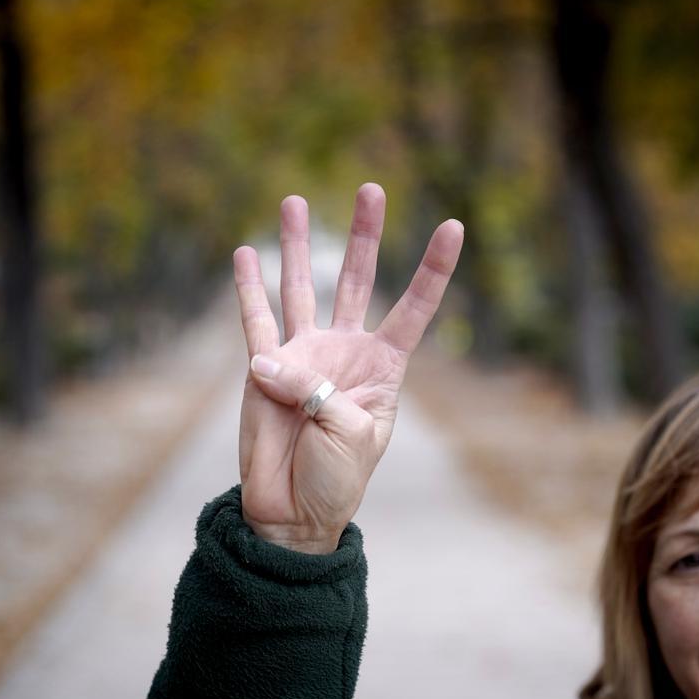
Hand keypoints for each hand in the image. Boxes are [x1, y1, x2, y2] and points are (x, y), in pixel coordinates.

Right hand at [234, 183, 462, 553]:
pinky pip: (256, 321)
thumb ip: (317, 392)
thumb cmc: (337, 478)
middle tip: (371, 188)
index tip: (453, 225)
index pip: (414, 307)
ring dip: (299, 245)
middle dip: (365, 234)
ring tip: (295, 200)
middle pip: (358, 279)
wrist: (294, 510)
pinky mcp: (265, 368)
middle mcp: (344, 351)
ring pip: (302, 287)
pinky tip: (246, 253)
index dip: (433, 268)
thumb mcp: (351, 434)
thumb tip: (266, 361)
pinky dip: (249, 288)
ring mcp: (303, 355)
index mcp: (383, 367)